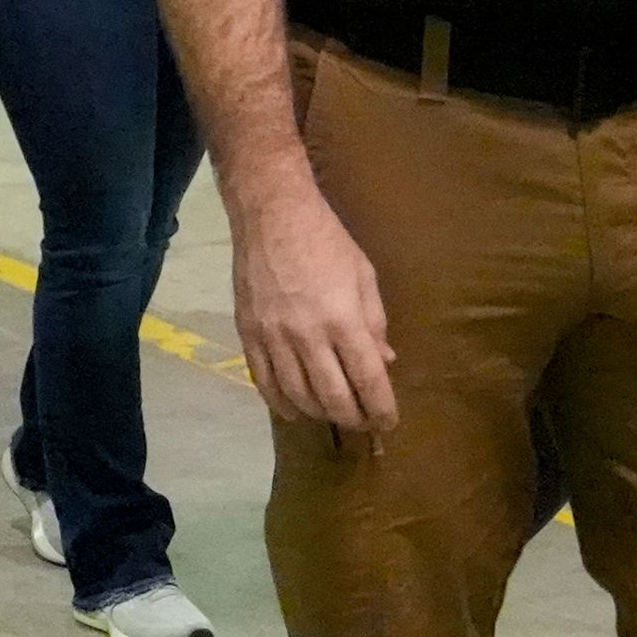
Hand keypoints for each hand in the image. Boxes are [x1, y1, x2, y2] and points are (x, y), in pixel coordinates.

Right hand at [233, 178, 396, 434]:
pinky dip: (281, 404)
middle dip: (354, 418)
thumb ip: (374, 322)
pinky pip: (264, 382)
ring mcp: (273, 337)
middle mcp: (307, 335)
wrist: (272, 214)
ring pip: (298, 396)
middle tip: (364, 422)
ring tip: (335, 415)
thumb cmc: (327, 240)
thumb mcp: (363, 275)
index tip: (389, 422)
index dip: (381, 408)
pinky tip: (295, 411)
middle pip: (333, 397)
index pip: (367, 379)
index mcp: (343, 319)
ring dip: (320, 414)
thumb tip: (383, 362)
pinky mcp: (247, 334)